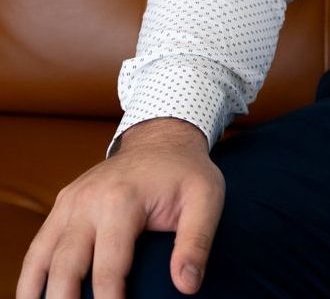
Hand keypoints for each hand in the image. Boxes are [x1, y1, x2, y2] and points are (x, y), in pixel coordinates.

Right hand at [16, 117, 224, 298]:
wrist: (162, 138)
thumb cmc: (186, 172)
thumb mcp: (206, 197)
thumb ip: (197, 241)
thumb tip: (187, 286)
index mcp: (122, 199)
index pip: (109, 268)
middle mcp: (87, 201)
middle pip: (65, 267)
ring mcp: (70, 202)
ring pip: (41, 259)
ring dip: (39, 294)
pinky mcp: (62, 205)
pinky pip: (38, 247)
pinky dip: (30, 277)